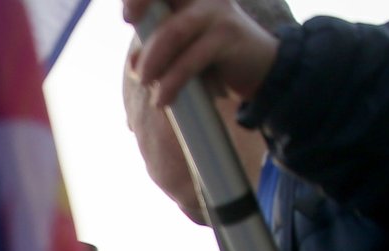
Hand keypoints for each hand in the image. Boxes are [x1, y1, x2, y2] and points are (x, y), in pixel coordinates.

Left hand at [123, 0, 278, 107]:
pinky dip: (171, 82)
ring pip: (173, 32)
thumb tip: (134, 65)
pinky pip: (190, 59)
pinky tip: (163, 99)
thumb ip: (156, 49)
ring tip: (145, 82)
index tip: (127, 16)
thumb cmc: (212, 57)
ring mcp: (216, 12)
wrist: (261, 67)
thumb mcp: (181, 50)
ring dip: (152, 61)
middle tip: (129, 19)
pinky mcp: (228, 35)